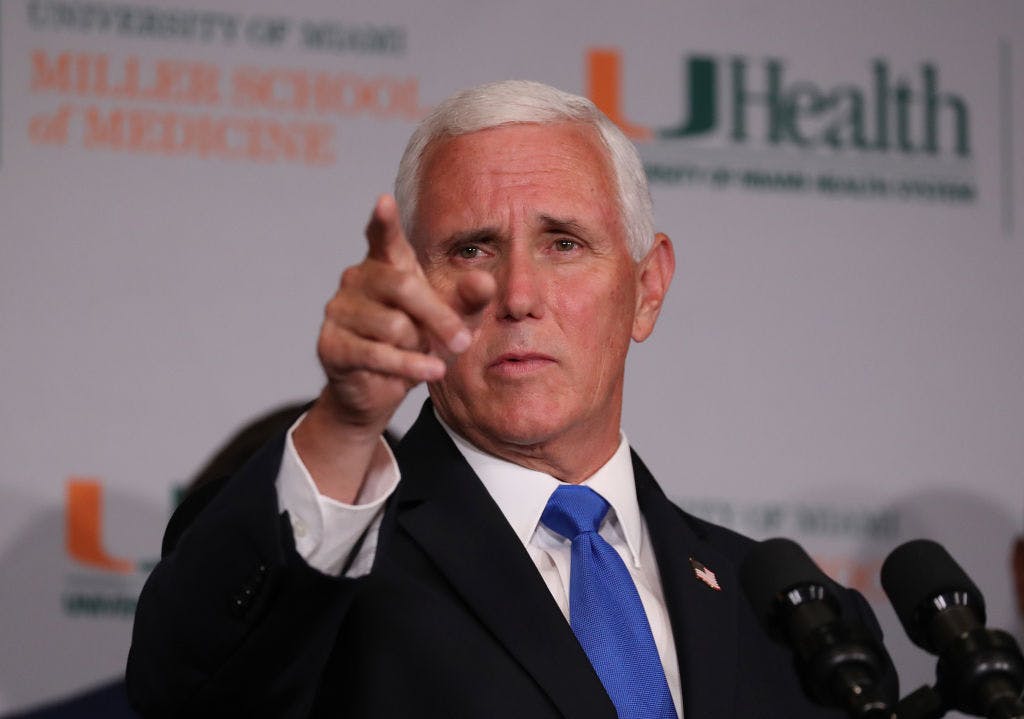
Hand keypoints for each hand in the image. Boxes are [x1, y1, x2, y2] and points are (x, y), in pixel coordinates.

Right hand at [294, 195, 493, 500]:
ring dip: (418, 347)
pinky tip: (430, 372)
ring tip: (418, 354)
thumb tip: (484, 281)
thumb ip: (470, 299)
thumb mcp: (453, 320)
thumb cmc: (419, 344)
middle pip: (403, 287)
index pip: (383, 237)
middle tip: (463, 342)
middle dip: (438, 317)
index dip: (384, 221)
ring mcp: (339, 311)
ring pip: (393, 325)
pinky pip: (377, 354)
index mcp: (386, 264)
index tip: (384, 202)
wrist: (382, 391)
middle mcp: (357, 279)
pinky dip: (410, 366)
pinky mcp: (331, 345)